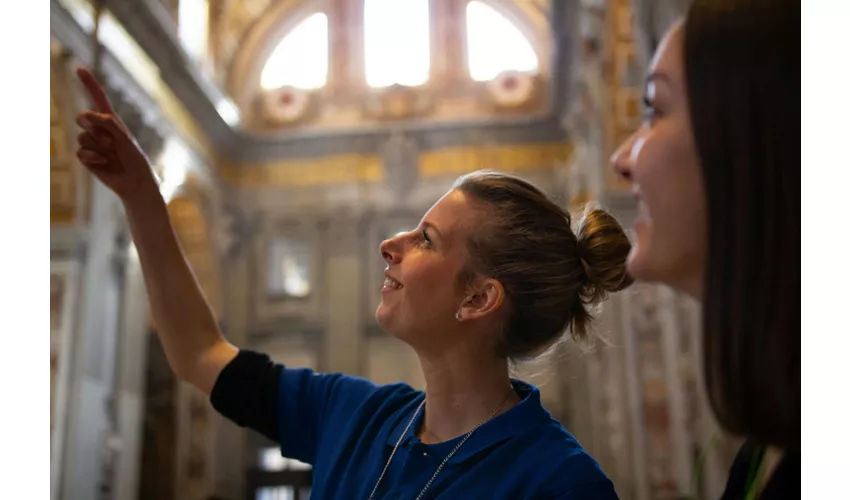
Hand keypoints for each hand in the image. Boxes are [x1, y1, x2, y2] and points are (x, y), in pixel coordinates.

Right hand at [75, 67, 158, 202]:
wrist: (134, 182)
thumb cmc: (135, 159)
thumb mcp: (125, 138)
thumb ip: (108, 124)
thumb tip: (88, 115)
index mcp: (111, 120)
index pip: (98, 98)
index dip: (89, 83)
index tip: (79, 68)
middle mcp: (99, 129)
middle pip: (82, 116)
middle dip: (92, 125)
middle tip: (111, 140)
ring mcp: (92, 143)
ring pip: (82, 137)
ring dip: (99, 146)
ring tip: (113, 154)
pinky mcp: (87, 157)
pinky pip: (81, 152)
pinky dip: (93, 157)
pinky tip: (105, 163)